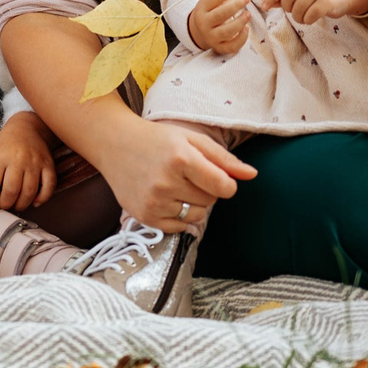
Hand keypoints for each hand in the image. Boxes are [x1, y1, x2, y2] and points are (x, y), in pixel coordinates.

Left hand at [0, 113, 56, 210]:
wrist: (27, 127)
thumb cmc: (5, 145)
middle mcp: (17, 159)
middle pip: (10, 192)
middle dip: (4, 206)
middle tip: (2, 208)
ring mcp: (35, 162)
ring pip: (29, 193)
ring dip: (21, 205)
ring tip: (15, 205)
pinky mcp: (49, 165)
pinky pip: (48, 187)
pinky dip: (42, 199)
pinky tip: (34, 201)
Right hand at [99, 120, 255, 234]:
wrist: (115, 144)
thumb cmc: (157, 140)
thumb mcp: (191, 139)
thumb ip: (224, 158)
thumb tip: (252, 175)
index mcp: (181, 158)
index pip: (223, 186)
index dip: (226, 184)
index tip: (219, 178)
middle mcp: (166, 182)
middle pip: (210, 201)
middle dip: (206, 190)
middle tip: (187, 174)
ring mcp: (153, 202)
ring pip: (196, 216)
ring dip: (193, 204)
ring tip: (175, 186)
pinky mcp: (144, 216)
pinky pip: (179, 228)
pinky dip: (179, 217)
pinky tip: (166, 198)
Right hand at [189, 0, 253, 53]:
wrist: (202, 30)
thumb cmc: (212, 8)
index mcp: (201, 8)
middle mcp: (204, 23)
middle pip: (220, 15)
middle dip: (236, 5)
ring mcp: (211, 37)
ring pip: (226, 32)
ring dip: (240, 22)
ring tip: (248, 14)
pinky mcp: (219, 47)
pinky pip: (231, 46)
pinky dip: (241, 39)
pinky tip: (246, 29)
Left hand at [263, 0, 367, 23]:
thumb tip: (267, 4)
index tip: (265, 7)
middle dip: (288, 9)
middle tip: (295, 12)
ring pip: (297, 9)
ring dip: (298, 17)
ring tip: (304, 16)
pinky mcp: (327, 2)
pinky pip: (309, 16)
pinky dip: (308, 20)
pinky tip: (312, 18)